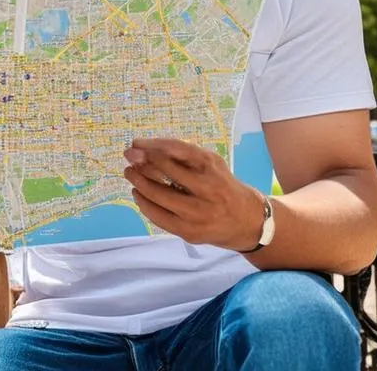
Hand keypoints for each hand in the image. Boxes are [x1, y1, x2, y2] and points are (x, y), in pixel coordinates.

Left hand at [123, 137, 266, 251]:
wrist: (247, 222)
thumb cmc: (221, 184)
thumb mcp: (210, 163)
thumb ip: (179, 153)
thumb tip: (140, 148)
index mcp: (212, 167)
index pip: (177, 151)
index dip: (152, 146)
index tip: (135, 143)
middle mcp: (207, 190)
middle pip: (166, 173)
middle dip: (142, 164)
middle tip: (128, 157)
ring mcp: (198, 214)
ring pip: (159, 197)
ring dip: (139, 183)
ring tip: (130, 174)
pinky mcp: (190, 233)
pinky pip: (159, 218)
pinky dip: (145, 205)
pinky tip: (139, 195)